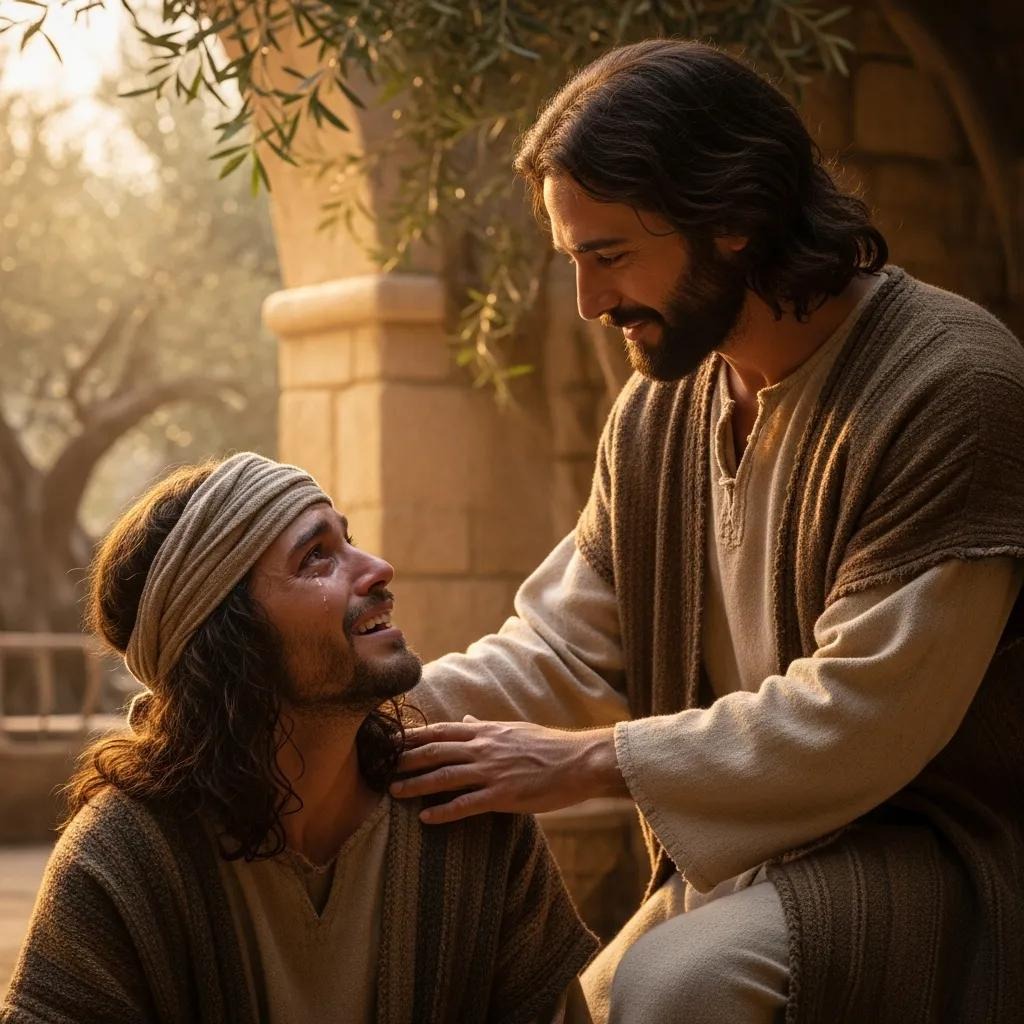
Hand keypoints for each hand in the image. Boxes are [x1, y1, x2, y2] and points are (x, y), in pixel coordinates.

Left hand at [390, 717, 627, 823]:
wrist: (579, 760)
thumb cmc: (549, 746)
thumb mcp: (514, 730)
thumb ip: (486, 728)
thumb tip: (467, 721)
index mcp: (486, 731)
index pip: (440, 730)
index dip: (413, 736)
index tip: (391, 741)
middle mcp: (483, 748)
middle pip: (434, 751)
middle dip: (405, 760)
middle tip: (381, 767)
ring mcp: (491, 771)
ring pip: (444, 777)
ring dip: (415, 785)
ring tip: (394, 792)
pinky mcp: (502, 795)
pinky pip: (466, 804)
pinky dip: (444, 811)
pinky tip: (426, 819)